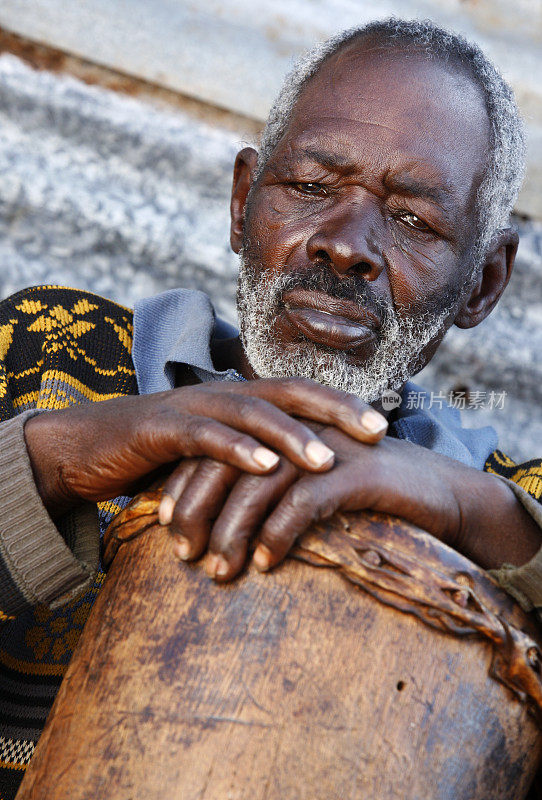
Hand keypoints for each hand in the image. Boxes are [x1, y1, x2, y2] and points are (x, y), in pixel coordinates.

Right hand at [23, 378, 386, 516]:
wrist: (83, 448)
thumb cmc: (154, 458)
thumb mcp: (209, 461)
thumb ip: (247, 466)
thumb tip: (293, 493)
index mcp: (236, 402)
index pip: (298, 395)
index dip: (340, 406)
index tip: (383, 428)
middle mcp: (219, 396)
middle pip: (287, 393)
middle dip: (335, 410)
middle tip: (378, 431)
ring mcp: (190, 407)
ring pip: (251, 412)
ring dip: (291, 435)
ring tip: (326, 459)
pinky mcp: (160, 428)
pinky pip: (204, 437)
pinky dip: (236, 450)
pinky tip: (264, 465)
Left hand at [159, 426, 541, 577]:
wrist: (444, 495)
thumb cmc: (373, 499)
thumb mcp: (314, 488)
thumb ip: (272, 492)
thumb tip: (225, 524)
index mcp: (284, 430)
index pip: (219, 448)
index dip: (186, 483)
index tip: (163, 523)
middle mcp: (301, 431)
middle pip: (228, 461)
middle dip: (197, 507)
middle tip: (181, 553)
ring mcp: (329, 448)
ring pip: (260, 483)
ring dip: (232, 529)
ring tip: (218, 570)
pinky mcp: (358, 472)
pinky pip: (304, 501)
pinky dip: (278, 533)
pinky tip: (265, 563)